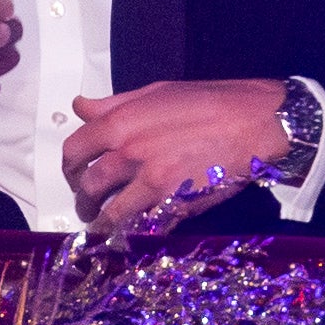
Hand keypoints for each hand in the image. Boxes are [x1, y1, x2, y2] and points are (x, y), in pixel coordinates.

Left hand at [59, 81, 295, 234]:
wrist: (254, 122)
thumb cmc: (209, 101)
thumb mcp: (157, 92)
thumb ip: (114, 103)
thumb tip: (81, 107)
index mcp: (121, 122)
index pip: (74, 150)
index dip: (70, 167)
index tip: (75, 175)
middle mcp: (129, 152)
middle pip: (87, 186)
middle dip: (82, 200)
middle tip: (87, 206)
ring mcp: (150, 181)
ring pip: (109, 214)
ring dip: (102, 223)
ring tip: (104, 227)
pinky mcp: (173, 204)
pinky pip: (143, 227)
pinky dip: (136, 232)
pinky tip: (136, 231)